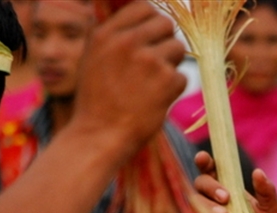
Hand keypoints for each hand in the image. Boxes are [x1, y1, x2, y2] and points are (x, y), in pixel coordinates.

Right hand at [73, 2, 185, 156]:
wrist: (100, 136)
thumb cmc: (96, 102)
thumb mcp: (93, 60)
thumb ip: (115, 38)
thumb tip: (142, 21)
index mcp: (106, 34)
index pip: (143, 7)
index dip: (152, 22)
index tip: (152, 37)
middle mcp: (128, 43)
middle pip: (166, 24)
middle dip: (165, 42)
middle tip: (157, 63)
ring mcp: (149, 61)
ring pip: (178, 49)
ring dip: (171, 66)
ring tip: (152, 85)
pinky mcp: (167, 82)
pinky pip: (182, 77)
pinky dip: (173, 90)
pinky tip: (155, 101)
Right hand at [189, 151, 276, 212]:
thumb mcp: (271, 210)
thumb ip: (267, 191)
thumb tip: (258, 172)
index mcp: (227, 187)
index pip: (211, 169)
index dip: (204, 161)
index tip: (204, 158)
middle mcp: (212, 198)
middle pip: (200, 181)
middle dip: (211, 186)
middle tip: (226, 198)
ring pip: (195, 200)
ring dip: (208, 205)